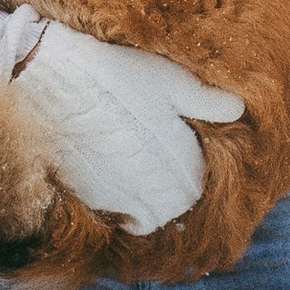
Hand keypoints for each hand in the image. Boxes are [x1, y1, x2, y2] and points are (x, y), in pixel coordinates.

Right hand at [14, 24, 243, 231]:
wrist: (50, 76)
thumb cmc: (115, 73)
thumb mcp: (167, 79)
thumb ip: (204, 100)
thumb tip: (238, 109)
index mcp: (169, 163)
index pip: (191, 192)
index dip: (190, 175)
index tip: (181, 156)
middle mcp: (141, 188)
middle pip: (166, 211)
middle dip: (168, 194)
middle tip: (161, 166)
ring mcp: (108, 195)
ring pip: (138, 216)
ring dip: (142, 200)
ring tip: (136, 168)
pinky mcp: (79, 192)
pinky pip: (108, 210)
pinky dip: (114, 200)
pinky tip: (110, 171)